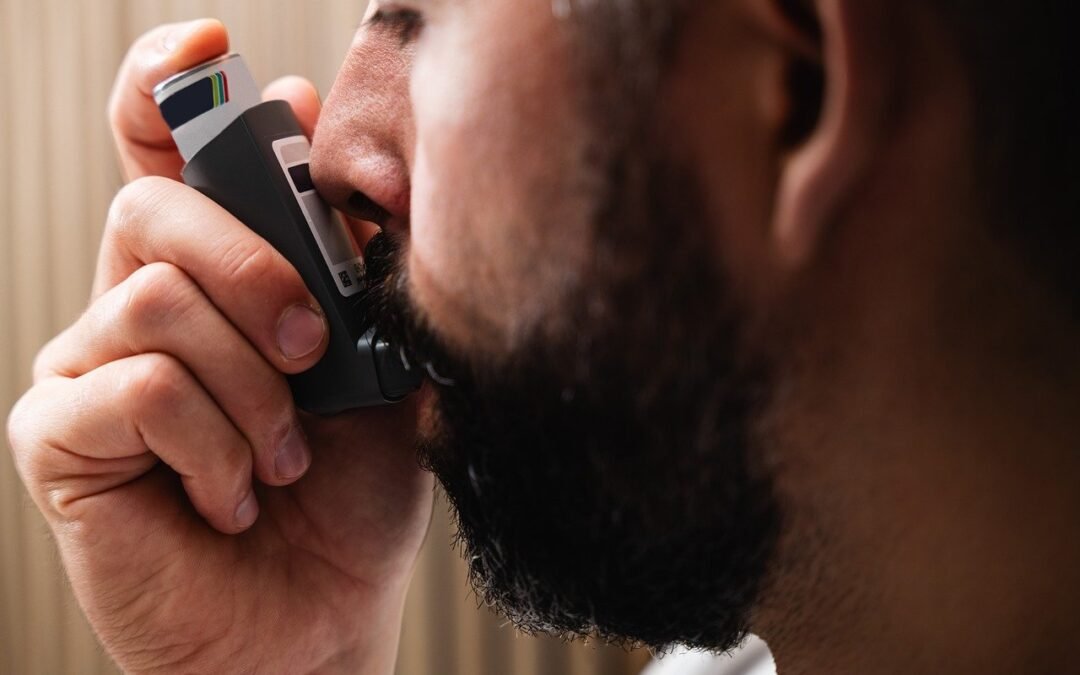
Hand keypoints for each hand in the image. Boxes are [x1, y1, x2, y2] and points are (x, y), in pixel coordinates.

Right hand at [7, 21, 432, 673]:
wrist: (320, 615)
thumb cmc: (349, 493)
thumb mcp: (376, 365)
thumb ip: (351, 265)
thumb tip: (325, 141)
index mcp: (212, 272)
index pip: (162, 150)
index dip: (171, 84)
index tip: (216, 47)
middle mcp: (137, 302)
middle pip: (158, 204)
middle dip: (259, 268)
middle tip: (315, 352)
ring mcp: (88, 367)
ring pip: (154, 298)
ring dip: (251, 386)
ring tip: (282, 458)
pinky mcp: (59, 437)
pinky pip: (134, 388)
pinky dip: (212, 444)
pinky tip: (232, 496)